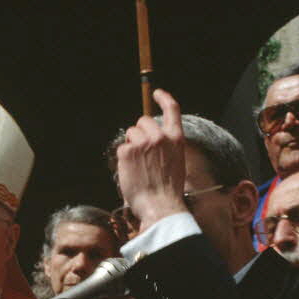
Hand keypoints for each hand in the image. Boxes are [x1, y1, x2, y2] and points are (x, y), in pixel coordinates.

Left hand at [116, 89, 188, 231]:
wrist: (160, 206)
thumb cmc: (168, 190)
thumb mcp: (176, 162)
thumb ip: (166, 147)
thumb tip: (152, 140)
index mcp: (176, 139)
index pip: (172, 109)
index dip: (164, 98)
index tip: (157, 92)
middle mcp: (160, 137)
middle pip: (144, 120)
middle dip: (140, 131)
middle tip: (141, 151)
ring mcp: (143, 143)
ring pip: (131, 133)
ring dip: (131, 145)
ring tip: (138, 165)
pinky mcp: (127, 151)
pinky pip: (122, 148)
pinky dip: (124, 159)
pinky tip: (131, 172)